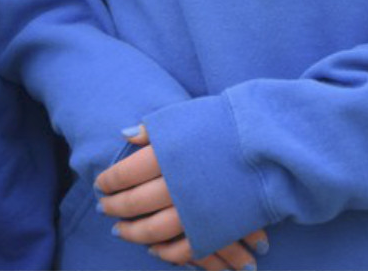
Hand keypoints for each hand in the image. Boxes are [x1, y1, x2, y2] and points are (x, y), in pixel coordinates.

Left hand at [96, 126, 267, 269]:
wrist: (267, 144)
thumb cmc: (224, 124)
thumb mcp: (184, 117)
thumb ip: (153, 129)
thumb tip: (125, 135)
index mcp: (166, 154)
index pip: (125, 173)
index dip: (109, 180)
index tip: (101, 183)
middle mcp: (176, 184)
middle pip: (135, 202)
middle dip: (115, 206)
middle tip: (104, 208)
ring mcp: (194, 211)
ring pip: (153, 230)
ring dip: (133, 232)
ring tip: (120, 231)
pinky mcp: (212, 229)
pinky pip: (181, 248)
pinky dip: (164, 251)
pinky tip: (153, 248)